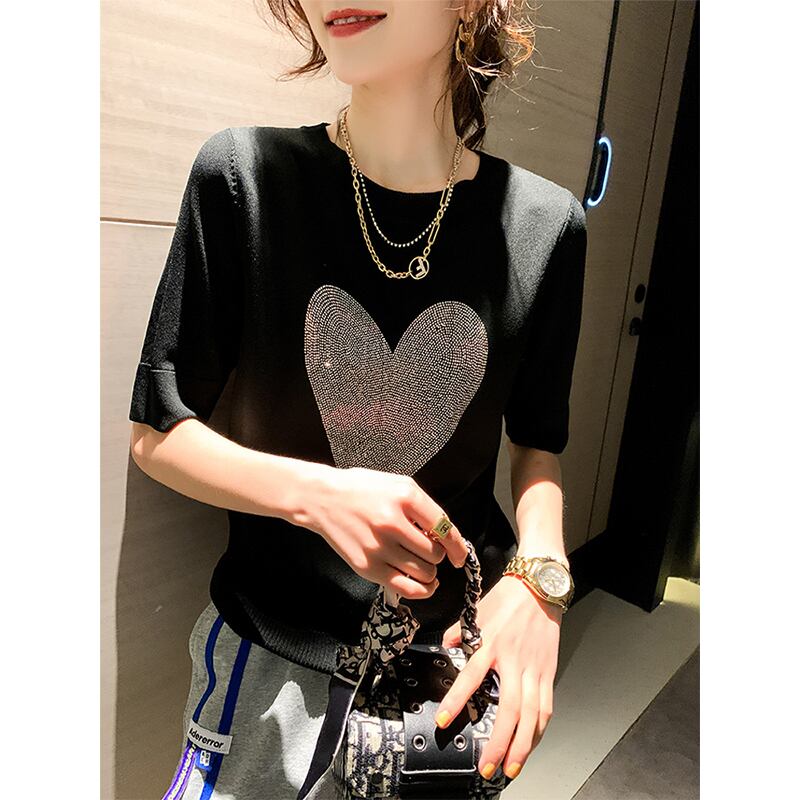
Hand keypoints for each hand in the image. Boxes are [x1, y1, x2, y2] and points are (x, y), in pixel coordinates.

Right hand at [297, 465, 469, 598]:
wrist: (323, 499)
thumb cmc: (363, 489)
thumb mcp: (399, 484)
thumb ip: (424, 508)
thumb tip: (446, 537)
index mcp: (405, 497)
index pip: (445, 529)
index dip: (458, 547)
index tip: (459, 556)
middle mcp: (393, 522)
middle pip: (435, 554)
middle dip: (438, 555)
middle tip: (427, 549)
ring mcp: (378, 547)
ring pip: (424, 572)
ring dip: (429, 571)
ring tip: (421, 562)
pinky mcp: (367, 566)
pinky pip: (405, 587)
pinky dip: (421, 589)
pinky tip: (423, 583)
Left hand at [434, 575, 562, 781]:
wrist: (540, 586)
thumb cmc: (509, 598)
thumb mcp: (477, 611)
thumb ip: (459, 632)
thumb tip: (444, 646)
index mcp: (492, 644)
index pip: (472, 676)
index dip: (457, 699)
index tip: (444, 719)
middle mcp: (514, 660)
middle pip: (509, 708)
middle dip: (499, 741)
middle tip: (488, 765)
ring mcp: (535, 669)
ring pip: (531, 714)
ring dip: (522, 745)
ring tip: (511, 767)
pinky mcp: (549, 672)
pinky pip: (546, 707)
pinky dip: (539, 729)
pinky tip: (530, 745)